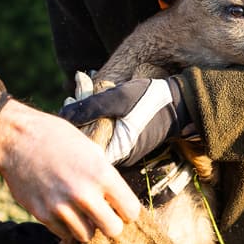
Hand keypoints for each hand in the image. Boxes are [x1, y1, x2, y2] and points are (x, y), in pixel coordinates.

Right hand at [0, 100, 142, 241]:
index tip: (120, 208)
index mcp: (101, 173)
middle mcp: (83, 194)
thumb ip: (104, 173)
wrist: (15, 138)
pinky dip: (65, 226)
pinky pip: (63, 234)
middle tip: (102, 215)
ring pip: (87, 236)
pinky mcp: (42, 215)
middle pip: (113, 230)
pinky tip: (62, 210)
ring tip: (79, 211)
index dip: (127, 210)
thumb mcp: (89, 148)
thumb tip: (116, 195)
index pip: (130, 211)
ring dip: (86, 226)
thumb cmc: (55, 137)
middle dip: (110, 223)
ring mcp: (61, 207)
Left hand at [60, 76, 188, 165]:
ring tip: (82, 87)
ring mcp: (121, 150)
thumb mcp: (118, 98)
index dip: (70, 124)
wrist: (180, 103)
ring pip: (94, 132)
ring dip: (87, 110)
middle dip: (78, 114)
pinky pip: (104, 129)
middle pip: (85, 140)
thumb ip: (90, 106)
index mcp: (115, 151)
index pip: (80, 146)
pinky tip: (93, 93)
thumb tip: (63, 113)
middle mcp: (117, 156)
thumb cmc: (150, 100)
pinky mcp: (124, 141)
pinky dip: (98, 113)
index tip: (68, 100)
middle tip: (74, 92)